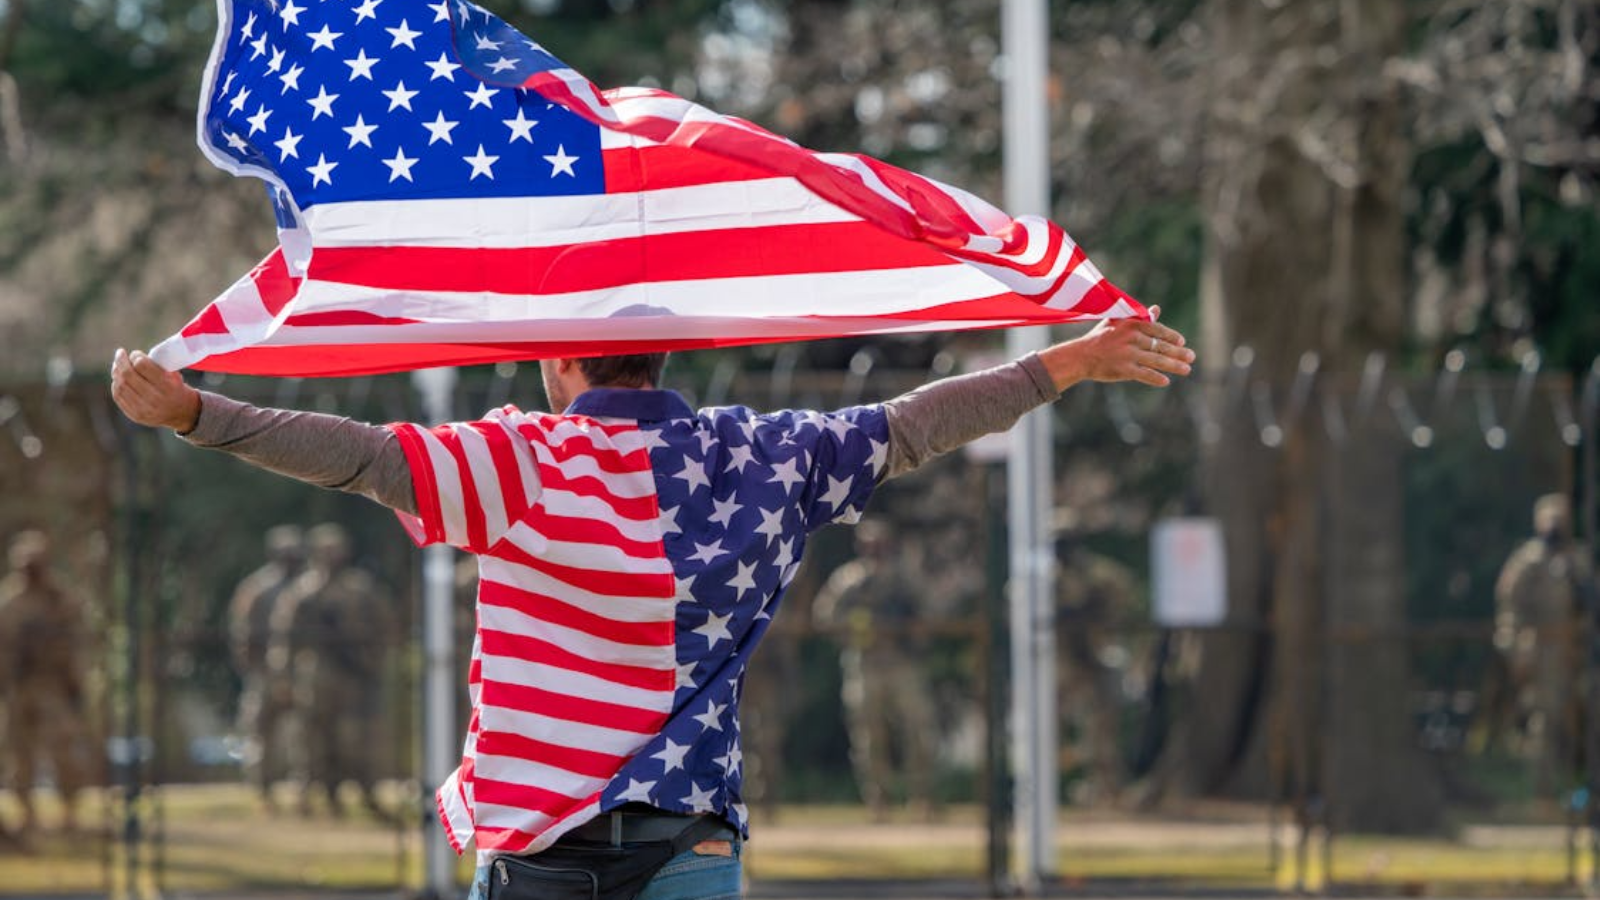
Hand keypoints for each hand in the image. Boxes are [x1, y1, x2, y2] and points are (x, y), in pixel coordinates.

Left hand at [110, 348, 201, 432]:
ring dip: (116, 372)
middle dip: (121, 361)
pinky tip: (118, 378)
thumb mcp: (175, 375)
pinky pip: (118, 396)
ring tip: (117, 365)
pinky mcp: (135, 415)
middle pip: (128, 375)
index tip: (136, 354)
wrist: (181, 414)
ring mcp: (144, 408)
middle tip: (120, 353)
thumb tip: (136, 356)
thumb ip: (158, 365)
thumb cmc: (176, 389)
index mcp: (167, 386)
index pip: (142, 365)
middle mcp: (155, 398)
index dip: (136, 356)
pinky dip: (116, 384)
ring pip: (121, 385)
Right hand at [1037, 305, 1195, 390]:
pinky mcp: (1123, 369)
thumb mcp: (1118, 322)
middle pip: (1160, 346)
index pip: (1157, 329)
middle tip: (1192, 357)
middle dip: (1178, 353)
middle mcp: (1131, 338)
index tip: (1182, 342)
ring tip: (1187, 370)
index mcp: (1131, 324)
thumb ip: (1139, 317)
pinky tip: (1166, 381)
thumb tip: (1157, 309)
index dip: (1171, 336)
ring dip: (1174, 366)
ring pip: (1156, 360)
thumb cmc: (1100, 338)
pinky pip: (1144, 374)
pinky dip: (1155, 378)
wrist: (1080, 356)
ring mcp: (1127, 354)